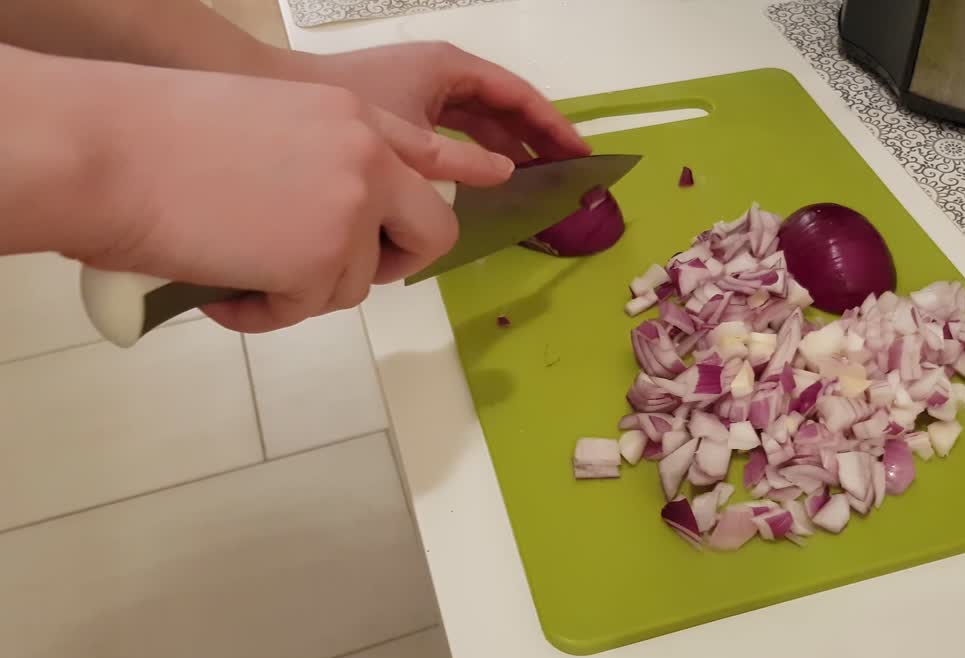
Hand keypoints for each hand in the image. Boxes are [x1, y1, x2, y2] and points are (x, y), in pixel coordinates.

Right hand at [72, 62, 514, 332]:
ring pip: (353, 283)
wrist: (107, 154)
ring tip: (233, 265)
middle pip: (429, 232)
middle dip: (392, 265)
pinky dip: (263, 313)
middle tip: (334, 274)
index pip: (427, 149)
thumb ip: (315, 161)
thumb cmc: (153, 137)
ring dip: (296, 288)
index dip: (463, 170)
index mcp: (349, 116)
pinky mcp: (323, 260)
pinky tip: (222, 289)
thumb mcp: (260, 124)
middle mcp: (366, 158)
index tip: (498, 174)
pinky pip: (307, 310)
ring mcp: (351, 209)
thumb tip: (323, 217)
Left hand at [276, 41, 591, 162]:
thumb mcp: (412, 137)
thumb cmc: (352, 106)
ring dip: (512, 148)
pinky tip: (492, 181)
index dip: (553, 126)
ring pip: (484, 120)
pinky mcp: (410, 111)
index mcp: (452, 69)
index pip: (518, 97)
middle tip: (570, 174)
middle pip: (506, 108)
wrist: (284, 94)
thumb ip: (461, 161)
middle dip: (539, 138)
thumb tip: (504, 179)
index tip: (580, 154)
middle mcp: (444, 75)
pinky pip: (460, 130)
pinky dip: (481, 152)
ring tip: (540, 182)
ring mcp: (427, 92)